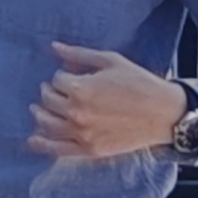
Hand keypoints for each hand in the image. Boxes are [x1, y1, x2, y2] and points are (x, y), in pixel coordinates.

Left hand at [28, 41, 190, 160]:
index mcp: (81, 88)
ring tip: (39, 110)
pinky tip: (33, 139)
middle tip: (53, 90)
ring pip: (47, 124)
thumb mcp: (111, 61)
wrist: (164, 113)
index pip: (56, 80)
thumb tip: (54, 47)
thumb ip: (79, 55)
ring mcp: (82, 134)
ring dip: (40, 115)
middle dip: (49, 92)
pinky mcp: (89, 150)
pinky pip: (58, 149)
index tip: (68, 76)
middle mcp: (77, 113)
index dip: (61, 76)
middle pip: (48, 101)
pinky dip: (42, 144)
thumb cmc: (140, 83)